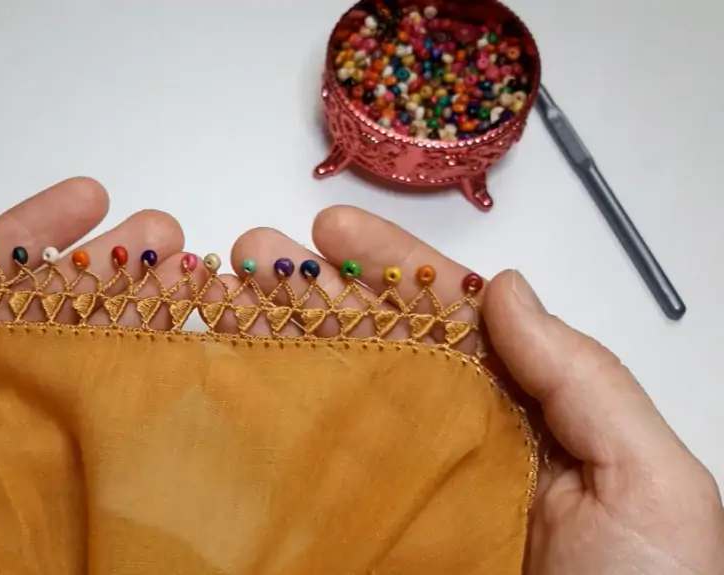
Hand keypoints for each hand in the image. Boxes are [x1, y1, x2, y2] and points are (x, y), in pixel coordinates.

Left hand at [0, 177, 189, 574]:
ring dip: (132, 326)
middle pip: (42, 317)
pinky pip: (81, 460)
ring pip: (73, 377)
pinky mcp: (18, 515)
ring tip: (188, 286)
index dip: (32, 232)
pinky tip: (170, 380)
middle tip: (163, 236)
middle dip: (107, 269)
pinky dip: (131, 419)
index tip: (87, 198)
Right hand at [227, 206, 723, 573]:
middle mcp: (452, 448)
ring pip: (329, 402)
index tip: (334, 230)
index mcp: (519, 418)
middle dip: (310, 291)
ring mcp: (402, 497)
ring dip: (275, 342)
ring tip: (221, 294)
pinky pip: (307, 484)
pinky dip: (262, 433)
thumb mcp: (646, 483)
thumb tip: (507, 292)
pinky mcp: (362, 545)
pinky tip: (231, 390)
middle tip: (252, 248)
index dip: (391, 266)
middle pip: (372, 347)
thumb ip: (585, 380)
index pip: (447, 319)